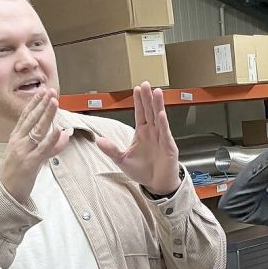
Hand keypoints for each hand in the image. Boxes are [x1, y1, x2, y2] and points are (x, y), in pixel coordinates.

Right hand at [0, 88, 69, 202]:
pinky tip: (58, 130)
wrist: (6, 193)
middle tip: (50, 91)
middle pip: (31, 119)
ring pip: (37, 130)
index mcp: (16, 138)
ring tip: (54, 102)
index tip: (43, 91)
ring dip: (46, 115)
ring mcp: (23, 151)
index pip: (25, 116)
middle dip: (42, 104)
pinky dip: (51, 139)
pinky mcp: (30, 163)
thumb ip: (49, 146)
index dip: (34, 103)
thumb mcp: (32, 156)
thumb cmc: (18, 174)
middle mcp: (18, 142)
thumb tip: (64, 135)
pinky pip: (42, 149)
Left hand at [96, 81, 180, 195]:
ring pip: (159, 119)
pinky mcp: (169, 147)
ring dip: (158, 105)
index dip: (139, 101)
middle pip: (150, 111)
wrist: (157, 185)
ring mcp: (162, 138)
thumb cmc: (143, 171)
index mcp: (142, 133)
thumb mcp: (122, 160)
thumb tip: (99, 141)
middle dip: (147, 98)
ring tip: (156, 92)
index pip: (140, 113)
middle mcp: (153, 133)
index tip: (137, 89)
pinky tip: (161, 114)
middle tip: (146, 84)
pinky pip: (165, 133)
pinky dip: (163, 124)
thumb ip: (112, 150)